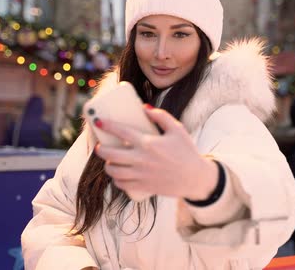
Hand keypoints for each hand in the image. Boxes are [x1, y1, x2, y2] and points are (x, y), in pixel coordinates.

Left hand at [94, 106, 217, 199]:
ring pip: (114, 171)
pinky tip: (118, 174)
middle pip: (111, 154)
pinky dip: (116, 179)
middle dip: (100, 148)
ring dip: (107, 165)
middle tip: (100, 145)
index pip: (122, 132)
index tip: (99, 122)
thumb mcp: (177, 130)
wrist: (195, 178)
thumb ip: (161, 116)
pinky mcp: (143, 186)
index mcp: (149, 143)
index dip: (108, 126)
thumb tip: (144, 108)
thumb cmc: (187, 152)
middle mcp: (142, 159)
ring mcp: (141, 175)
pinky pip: (122, 184)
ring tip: (108, 160)